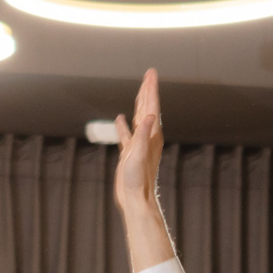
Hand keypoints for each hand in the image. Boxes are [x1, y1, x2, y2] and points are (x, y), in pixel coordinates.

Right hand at [112, 69, 164, 211]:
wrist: (135, 198)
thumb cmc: (138, 179)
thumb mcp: (139, 154)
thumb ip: (143, 134)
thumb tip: (152, 114)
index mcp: (152, 134)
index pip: (152, 106)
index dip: (150, 89)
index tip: (151, 73)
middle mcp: (148, 137)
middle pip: (148, 108)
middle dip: (147, 91)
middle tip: (149, 74)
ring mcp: (139, 145)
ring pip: (139, 118)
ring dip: (139, 104)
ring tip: (140, 90)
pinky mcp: (130, 153)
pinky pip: (127, 134)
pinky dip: (124, 125)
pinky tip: (120, 119)